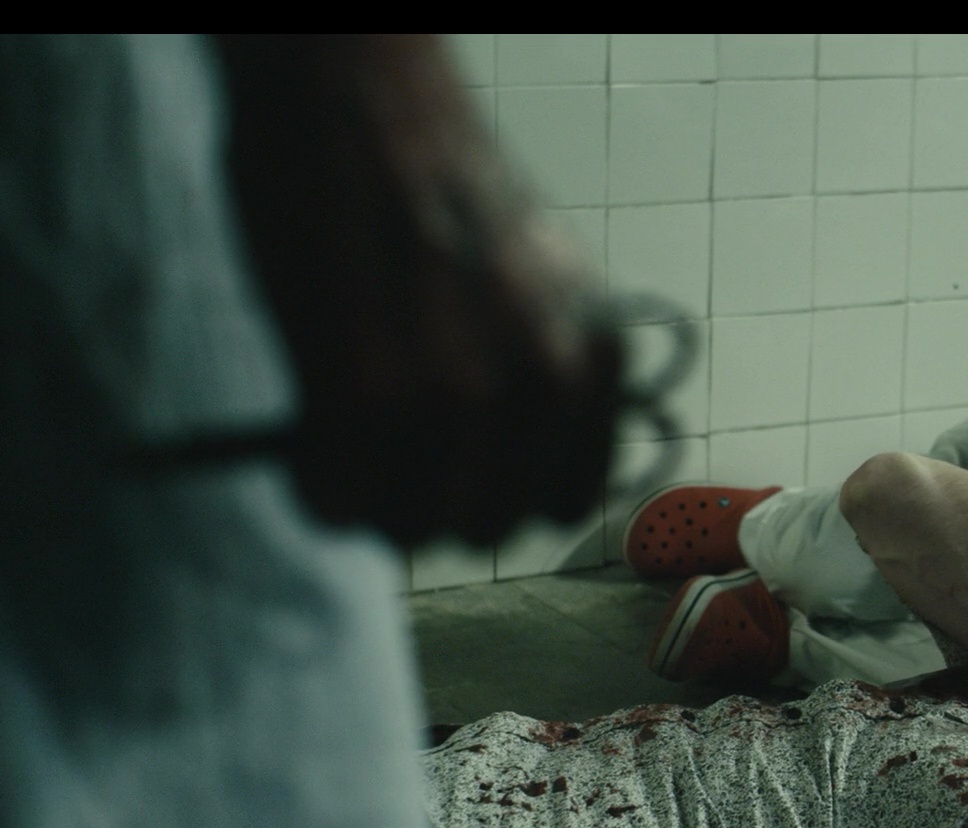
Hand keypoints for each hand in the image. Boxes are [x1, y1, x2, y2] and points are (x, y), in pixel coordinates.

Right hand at [217, 36, 621, 547]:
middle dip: (425, 506)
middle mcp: (543, 382)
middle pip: (485, 527)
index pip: (561, 503)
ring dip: (368, 503)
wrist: (361, 88)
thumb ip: (527, 373)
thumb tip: (491, 469)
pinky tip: (305, 444)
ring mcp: (460, 393)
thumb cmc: (432, 178)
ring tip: (339, 443)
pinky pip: (341, 500)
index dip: (496, 496)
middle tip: (379, 457)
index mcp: (591, 357)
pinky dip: (315, 488)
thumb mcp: (528, 282)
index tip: (451, 472)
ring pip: (413, 528)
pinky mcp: (369, 391)